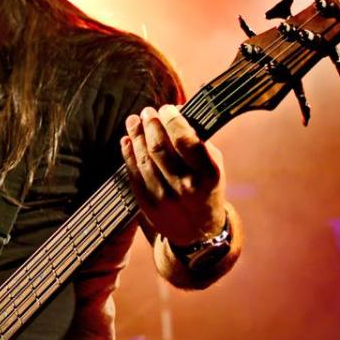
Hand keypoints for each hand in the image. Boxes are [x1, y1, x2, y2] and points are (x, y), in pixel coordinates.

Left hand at [120, 104, 226, 245]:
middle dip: (150, 125)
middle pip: (160, 148)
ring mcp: (165, 198)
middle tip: (146, 112)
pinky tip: (127, 141)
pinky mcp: (148, 205)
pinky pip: (133, 173)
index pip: (185, 140)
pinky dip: (128, 154)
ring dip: (136, 136)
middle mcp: (186, 187)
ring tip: (133, 121)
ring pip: (144, 159)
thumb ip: (197, 138)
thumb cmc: (206, 187)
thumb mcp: (212, 164)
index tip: (166, 108)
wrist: (199, 231)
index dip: (172, 120)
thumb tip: (175, 110)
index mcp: (208, 175)